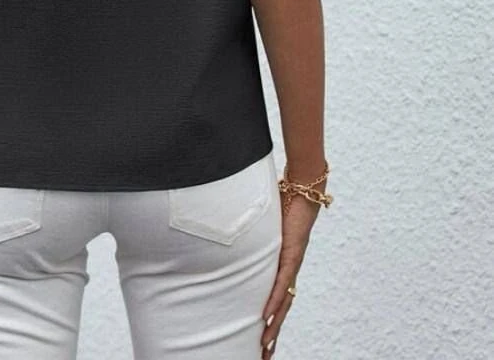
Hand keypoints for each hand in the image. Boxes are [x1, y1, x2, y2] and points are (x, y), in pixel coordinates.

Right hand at [260, 192, 321, 356]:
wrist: (304, 187)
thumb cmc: (283, 200)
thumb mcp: (262, 222)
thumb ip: (250, 230)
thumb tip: (227, 227)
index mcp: (282, 263)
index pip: (277, 297)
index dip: (271, 319)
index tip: (263, 339)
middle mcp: (288, 268)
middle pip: (281, 308)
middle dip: (272, 332)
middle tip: (263, 355)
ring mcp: (291, 262)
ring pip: (282, 301)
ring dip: (273, 325)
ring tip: (264, 345)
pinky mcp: (292, 253)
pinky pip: (281, 281)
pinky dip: (274, 300)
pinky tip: (266, 316)